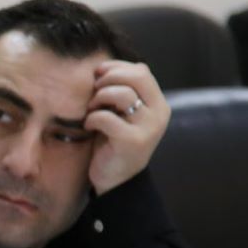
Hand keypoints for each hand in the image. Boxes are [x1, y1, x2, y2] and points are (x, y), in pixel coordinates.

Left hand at [84, 60, 168, 195]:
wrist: (116, 181)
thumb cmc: (113, 141)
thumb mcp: (122, 113)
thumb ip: (121, 91)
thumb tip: (102, 66)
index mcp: (158, 103)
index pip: (141, 70)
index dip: (116, 67)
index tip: (98, 75)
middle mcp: (159, 114)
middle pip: (136, 76)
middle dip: (108, 78)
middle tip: (93, 92)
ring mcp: (148, 128)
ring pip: (122, 94)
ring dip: (98, 98)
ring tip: (91, 109)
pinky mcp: (132, 142)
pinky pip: (107, 117)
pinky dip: (92, 118)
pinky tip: (89, 126)